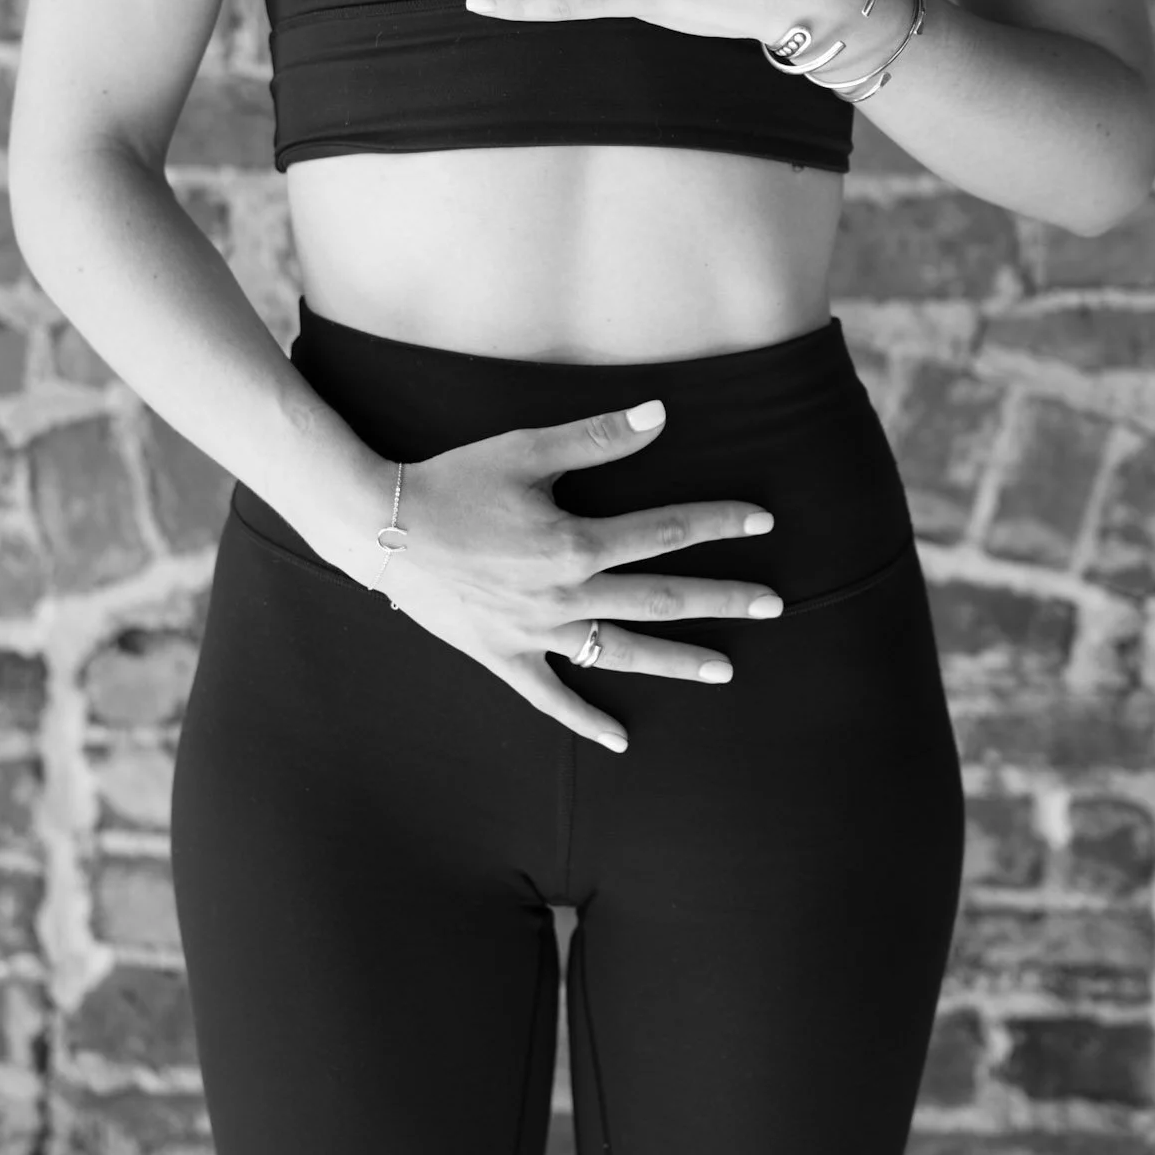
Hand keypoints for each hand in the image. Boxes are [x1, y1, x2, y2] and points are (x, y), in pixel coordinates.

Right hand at [377, 399, 783, 753]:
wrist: (379, 527)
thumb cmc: (453, 478)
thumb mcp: (526, 448)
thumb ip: (597, 437)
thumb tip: (662, 414)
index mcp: (576, 542)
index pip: (667, 531)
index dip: (719, 522)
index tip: (764, 521)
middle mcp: (565, 595)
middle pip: (661, 599)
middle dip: (723, 600)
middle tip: (776, 605)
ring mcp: (537, 633)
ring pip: (622, 652)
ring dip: (677, 661)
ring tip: (726, 669)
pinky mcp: (504, 655)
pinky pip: (553, 697)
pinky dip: (587, 719)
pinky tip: (621, 741)